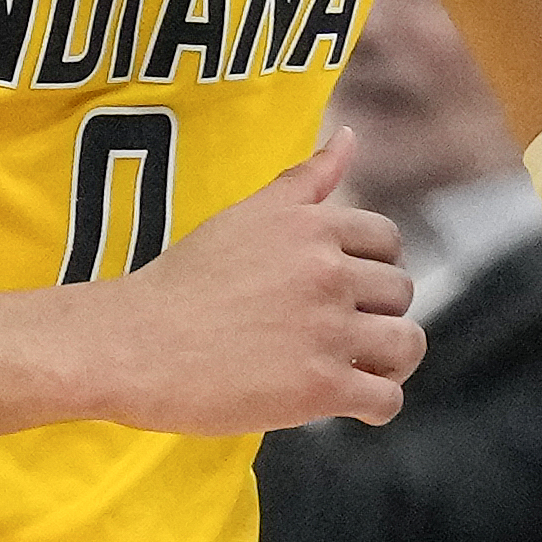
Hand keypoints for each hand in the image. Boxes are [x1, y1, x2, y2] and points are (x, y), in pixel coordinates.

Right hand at [85, 129, 421, 431]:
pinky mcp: (320, 386)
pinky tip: (348, 401)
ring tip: (358, 367)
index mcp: (312, 226)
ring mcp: (327, 330)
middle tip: (339, 333)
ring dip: (390, 359)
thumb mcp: (243, 215)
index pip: (387, 241)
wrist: (133, 345)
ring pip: (407, 343)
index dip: (372, 269)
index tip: (343, 290)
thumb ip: (304, 180)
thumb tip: (350, 137)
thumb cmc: (181, 282)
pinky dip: (376, 404)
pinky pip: (387, 398)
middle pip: (400, 292)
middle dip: (377, 314)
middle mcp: (328, 272)